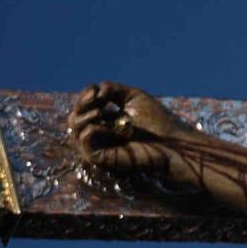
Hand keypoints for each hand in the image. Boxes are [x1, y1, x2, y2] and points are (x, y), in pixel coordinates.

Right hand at [69, 81, 188, 179]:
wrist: (173, 142)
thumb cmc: (158, 121)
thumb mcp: (134, 97)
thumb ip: (112, 88)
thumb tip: (95, 91)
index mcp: (106, 120)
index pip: (83, 106)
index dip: (85, 96)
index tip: (97, 91)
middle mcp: (99, 134)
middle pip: (74, 116)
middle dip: (82, 104)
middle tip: (99, 101)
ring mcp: (99, 147)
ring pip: (74, 128)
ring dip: (85, 115)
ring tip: (103, 112)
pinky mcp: (100, 158)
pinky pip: (84, 141)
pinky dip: (92, 129)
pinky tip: (109, 127)